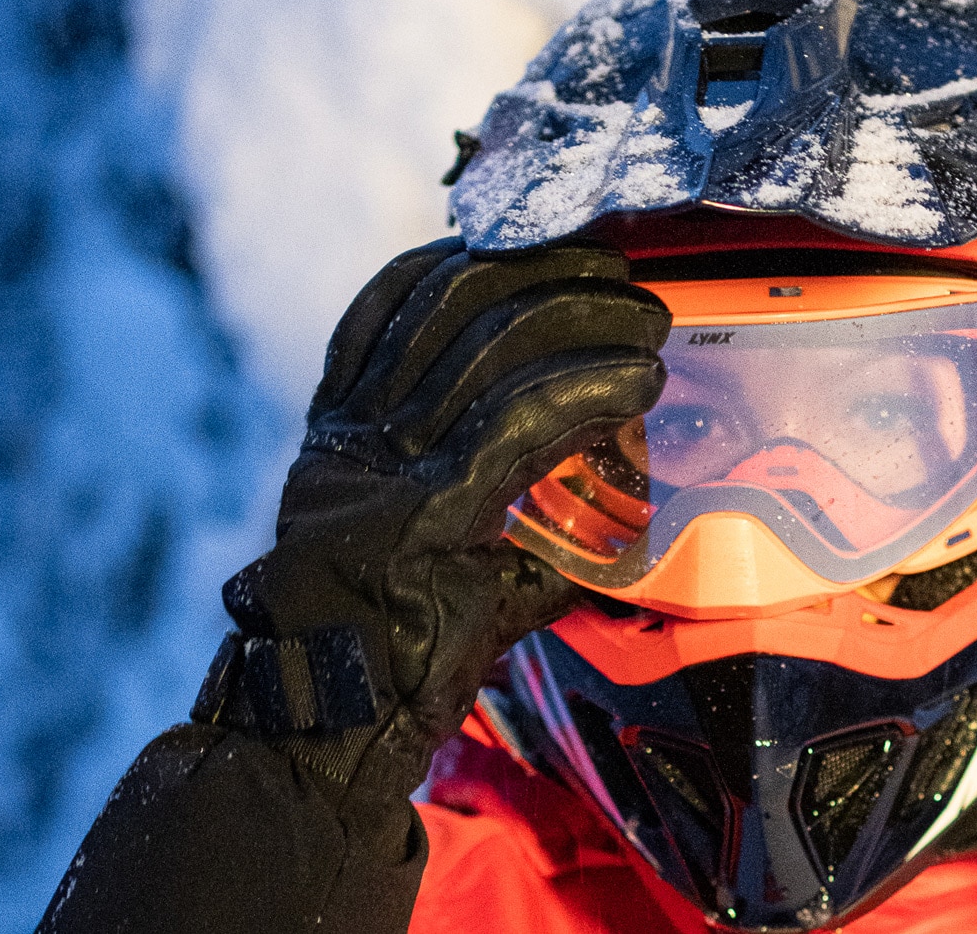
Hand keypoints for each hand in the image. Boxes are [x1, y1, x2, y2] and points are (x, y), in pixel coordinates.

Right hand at [192, 237, 669, 801]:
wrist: (330, 731)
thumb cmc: (384, 658)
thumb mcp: (427, 563)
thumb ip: (498, 522)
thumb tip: (588, 514)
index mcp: (338, 437)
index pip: (386, 309)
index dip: (456, 261)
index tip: (522, 246)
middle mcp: (353, 436)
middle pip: (450, 306)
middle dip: (542, 274)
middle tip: (612, 271)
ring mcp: (386, 467)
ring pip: (491, 347)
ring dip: (583, 319)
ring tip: (646, 319)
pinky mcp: (432, 506)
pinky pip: (522, 419)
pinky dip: (591, 387)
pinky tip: (640, 376)